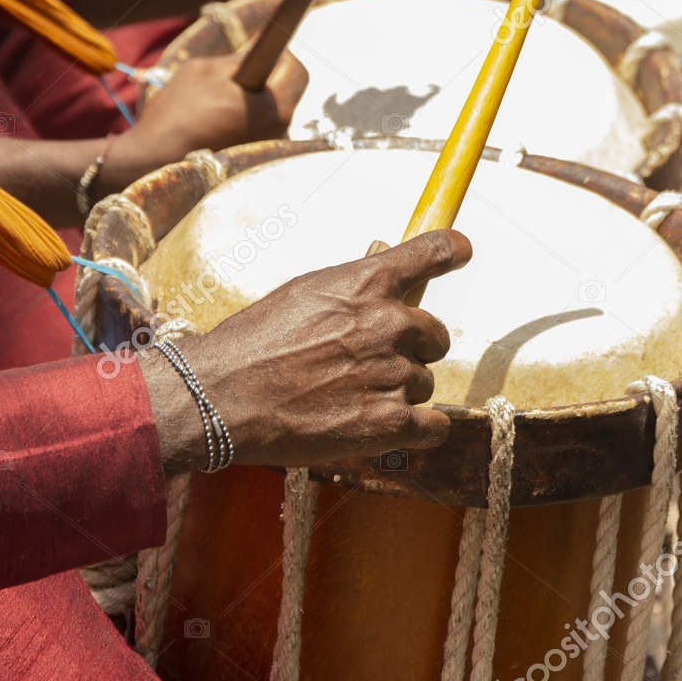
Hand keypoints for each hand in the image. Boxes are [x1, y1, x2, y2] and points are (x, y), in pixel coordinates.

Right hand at [99, 52, 306, 196]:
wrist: (154, 161)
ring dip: (256, 96)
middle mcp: (281, 131)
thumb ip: (239, 58)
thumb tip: (261, 48)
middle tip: (236, 69)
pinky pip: (260, 125)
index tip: (259, 46)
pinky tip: (218, 116)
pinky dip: (246, 115)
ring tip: (222, 95)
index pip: (296, 69)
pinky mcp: (255, 157)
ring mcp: (269, 147)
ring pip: (274, 108)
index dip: (279, 51)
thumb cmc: (179, 112)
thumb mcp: (206, 70)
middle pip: (289, 89)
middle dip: (268, 74)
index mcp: (274, 108)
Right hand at [144, 229, 471, 470]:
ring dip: (399, 393)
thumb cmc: (252, 344)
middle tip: (369, 365)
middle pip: (435, 336)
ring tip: (349, 398)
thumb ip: (351, 287)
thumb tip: (382, 265)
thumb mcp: (302, 294)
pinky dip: (419, 430)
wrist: (220, 397)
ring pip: (424, 383)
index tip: (462, 250)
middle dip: (412, 350)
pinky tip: (390, 429)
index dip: (450, 250)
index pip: (431, 252)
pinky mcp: (389, 423)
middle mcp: (388, 323)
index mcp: (366, 283)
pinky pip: (435, 426)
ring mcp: (391, 373)